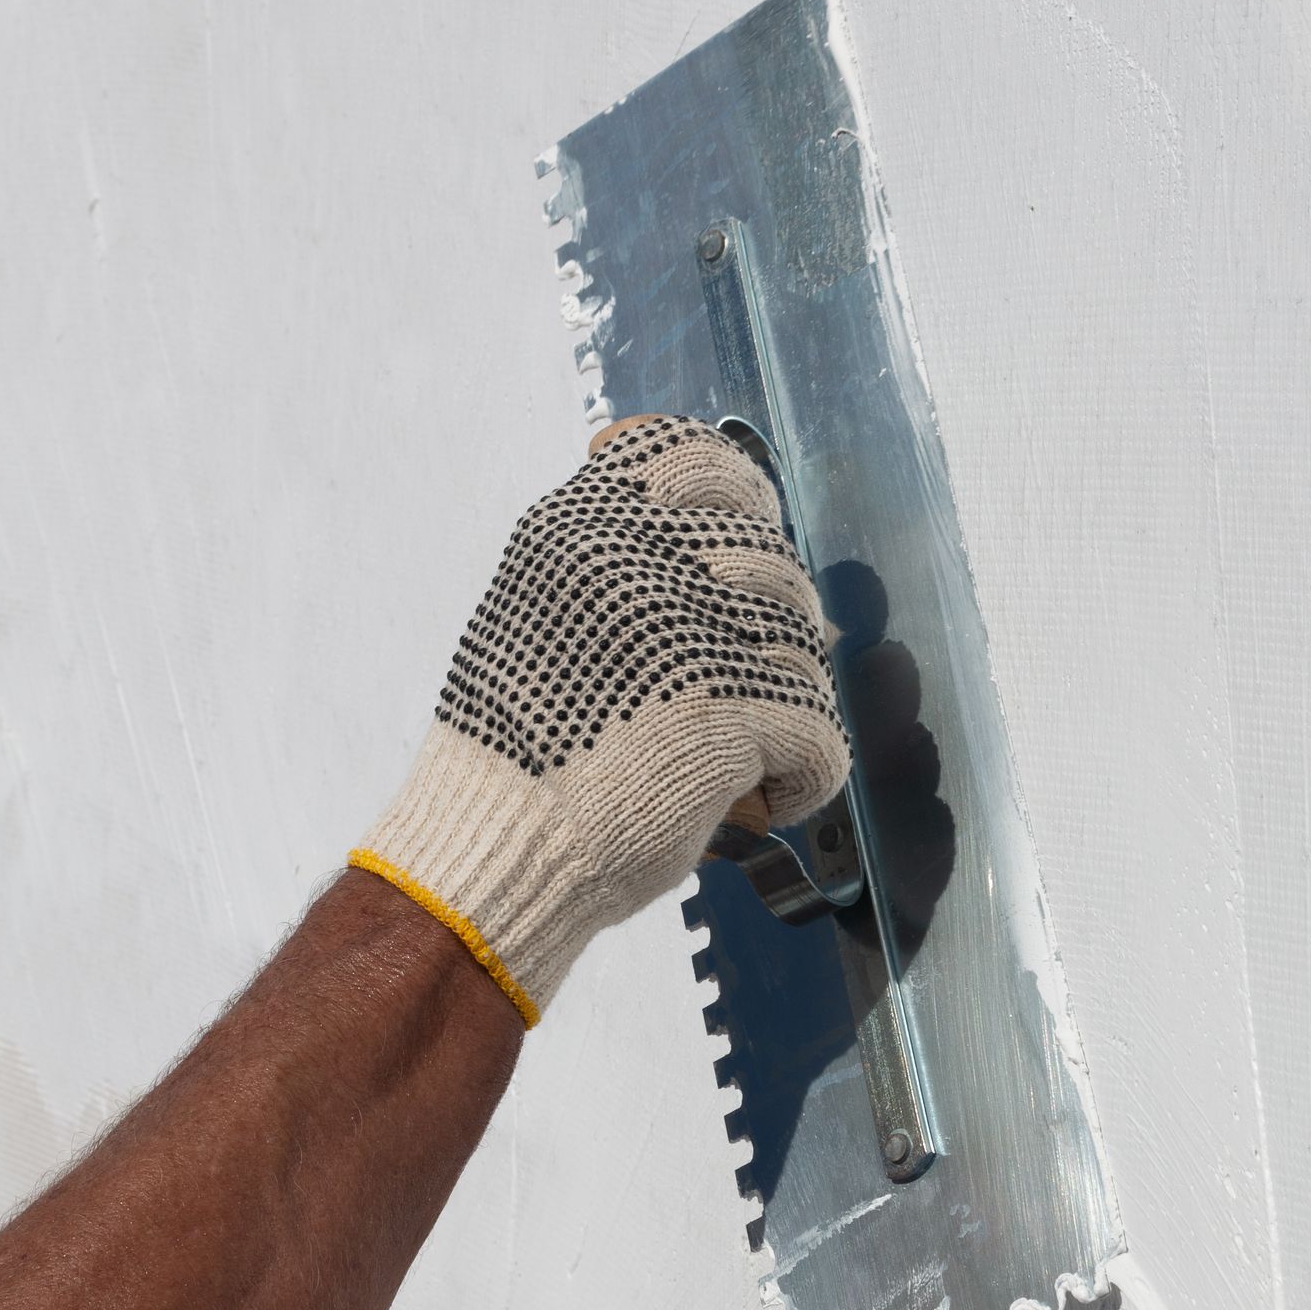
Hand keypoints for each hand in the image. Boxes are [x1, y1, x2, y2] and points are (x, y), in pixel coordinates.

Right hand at [350, 414, 851, 1025]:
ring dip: (784, 707)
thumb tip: (743, 567)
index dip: (741, 500)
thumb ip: (618, 571)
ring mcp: (679, 632)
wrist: (491, 849)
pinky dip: (804, 776)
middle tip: (738, 690)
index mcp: (578, 529)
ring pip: (801, 645)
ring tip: (741, 751)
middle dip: (769, 633)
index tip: (739, 550)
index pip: (693, 460)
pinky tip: (761, 799)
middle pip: (769, 561)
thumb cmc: (520, 753)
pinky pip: (819, 729)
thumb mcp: (539, 616)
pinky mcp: (723, 711)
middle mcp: (629, 561)